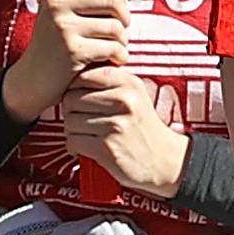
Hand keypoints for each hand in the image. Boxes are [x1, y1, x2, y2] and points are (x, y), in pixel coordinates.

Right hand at [3, 0, 139, 120]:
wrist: (31, 81)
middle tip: (121, 30)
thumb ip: (88, 0)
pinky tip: (114, 60)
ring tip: (114, 48)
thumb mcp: (62, 16)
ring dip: (123, 41)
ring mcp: (63, 27)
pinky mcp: (72, 50)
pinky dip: (120, 56)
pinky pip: (113, 47)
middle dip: (125, 16)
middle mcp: (56, 4)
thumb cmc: (54, 47)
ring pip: (116, 26)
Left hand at [54, 63, 191, 197]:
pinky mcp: (107, 147)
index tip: (81, 99)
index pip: (83, 76)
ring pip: (69, 120)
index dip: (75, 89)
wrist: (163, 161)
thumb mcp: (135, 95)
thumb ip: (110, 82)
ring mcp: (115, 124)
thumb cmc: (142, 127)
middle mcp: (123, 100)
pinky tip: (86, 147)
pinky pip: (73, 140)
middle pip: (71, 98)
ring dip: (72, 130)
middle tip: (81, 120)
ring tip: (87, 134)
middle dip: (71, 111)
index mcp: (129, 83)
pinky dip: (74, 146)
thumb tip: (73, 73)